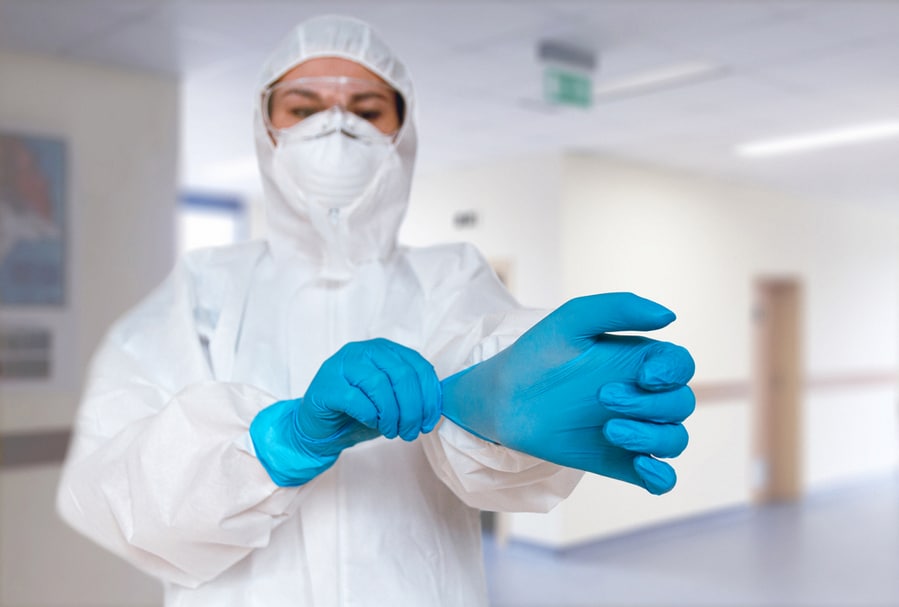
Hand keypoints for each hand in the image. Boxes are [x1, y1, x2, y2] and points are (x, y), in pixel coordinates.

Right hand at [251, 339, 441, 485]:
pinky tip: (372, 423)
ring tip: (393, 431)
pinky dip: (370, 415)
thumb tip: (438, 406)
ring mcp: (342, 365)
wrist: (320, 428)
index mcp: (384, 350)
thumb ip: (412, 395)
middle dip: (413, 409)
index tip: (430, 421)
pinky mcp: (326, 385)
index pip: (418, 366)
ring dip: (392, 414)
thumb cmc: (359, 413)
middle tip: (411, 432)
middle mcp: (363, 351)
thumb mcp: (392, 401)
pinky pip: (356, 399)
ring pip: (380, 385)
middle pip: (401, 375)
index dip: (429, 396)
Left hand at [441, 293, 694, 494]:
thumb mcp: (572, 320)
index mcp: (639, 360)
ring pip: (675, 440)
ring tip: (610, 430)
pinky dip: (661, 477)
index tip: (645, 374)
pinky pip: (660, 478)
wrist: (502, 398)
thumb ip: (618, 308)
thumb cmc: (537, 354)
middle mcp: (642, 396)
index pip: (681, 365)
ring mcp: (634, 430)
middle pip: (681, 404)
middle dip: (650, 404)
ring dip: (653, 438)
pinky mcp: (620, 462)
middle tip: (604, 397)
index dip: (673, 372)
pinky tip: (640, 467)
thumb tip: (669, 317)